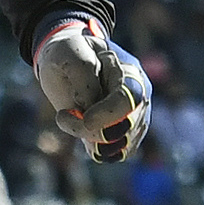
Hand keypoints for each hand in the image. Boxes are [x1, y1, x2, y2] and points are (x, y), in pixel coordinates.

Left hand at [31, 14, 152, 163]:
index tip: (83, 118)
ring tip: (68, 118)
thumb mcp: (69, 50)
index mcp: (130, 71)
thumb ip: (82, 71)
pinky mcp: (123, 135)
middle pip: (126, 128)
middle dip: (92, 129)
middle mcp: (140, 98)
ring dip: (89, 138)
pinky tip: (79, 130)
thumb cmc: (69, 51)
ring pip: (119, 145)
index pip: (130, 99)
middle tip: (63, 116)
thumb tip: (90, 104)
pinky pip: (113, 154)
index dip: (108, 114)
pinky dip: (94, 148)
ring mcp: (135, 118)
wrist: (68, 60)